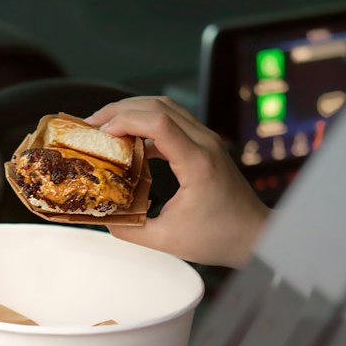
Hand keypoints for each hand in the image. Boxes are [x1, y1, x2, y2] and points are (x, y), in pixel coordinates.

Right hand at [87, 96, 268, 268]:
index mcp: (197, 163)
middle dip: (119, 110)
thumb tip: (102, 217)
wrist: (253, 235)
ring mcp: (207, 140)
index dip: (123, 121)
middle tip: (91, 125)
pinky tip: (129, 143)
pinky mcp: (206, 145)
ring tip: (105, 128)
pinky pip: (173, 122)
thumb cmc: (219, 238)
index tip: (99, 133)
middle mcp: (205, 143)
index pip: (158, 122)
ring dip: (133, 112)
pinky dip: (146, 124)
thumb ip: (130, 229)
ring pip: (166, 107)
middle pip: (158, 105)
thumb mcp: (167, 240)